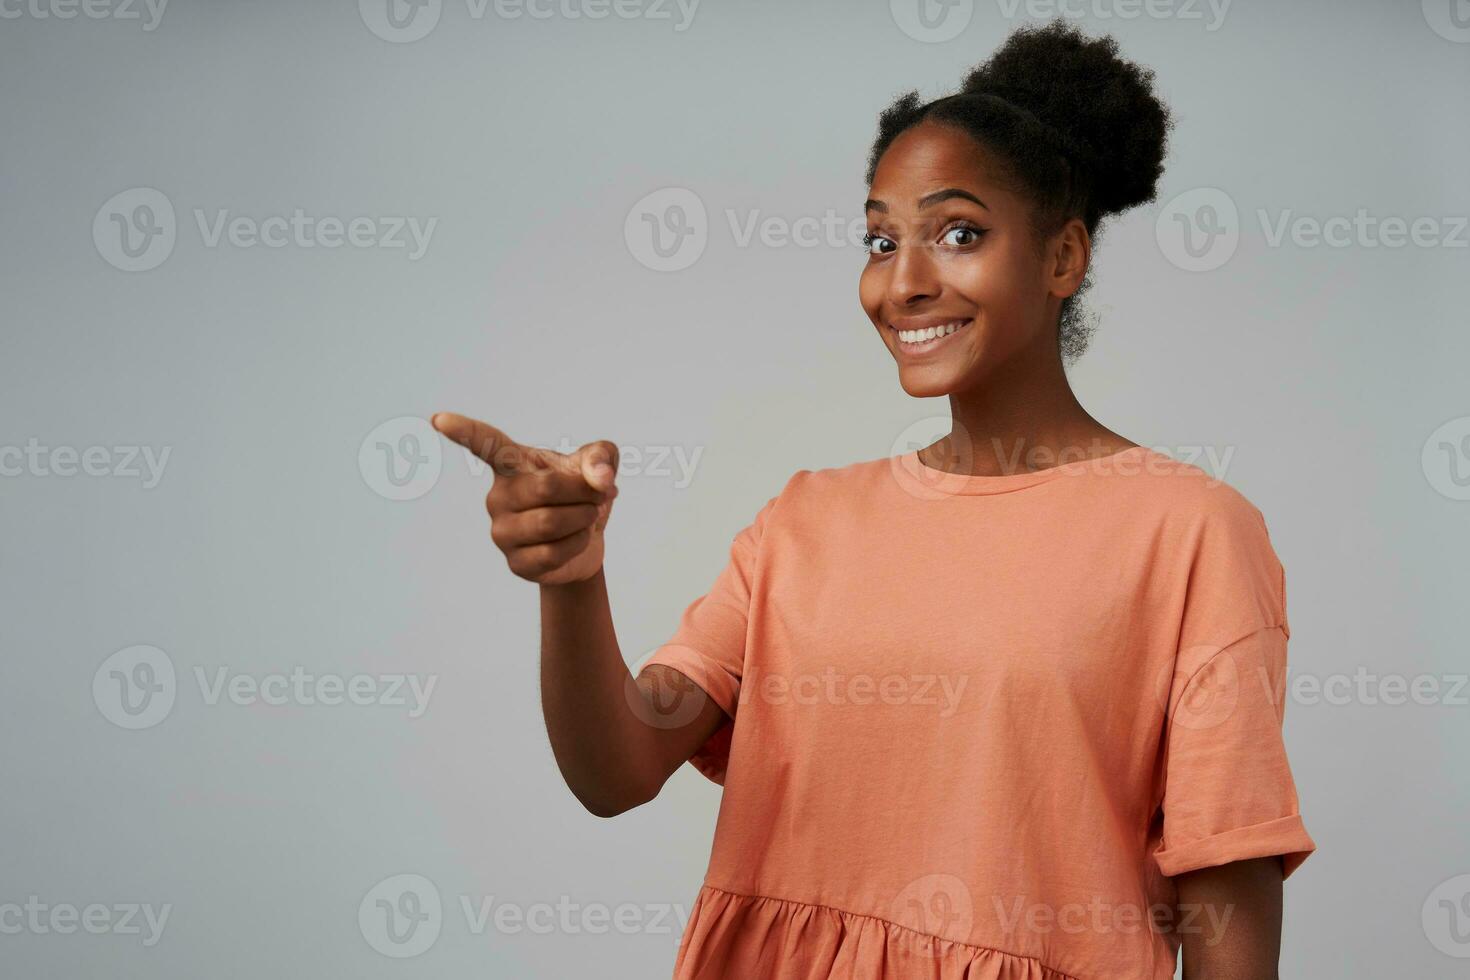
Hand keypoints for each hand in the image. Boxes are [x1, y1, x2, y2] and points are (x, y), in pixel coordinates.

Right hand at [431, 412, 617, 585]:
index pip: (485, 444)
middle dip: (584, 491)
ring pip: (550, 522)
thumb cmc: (582, 493)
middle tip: (598, 495)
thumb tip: (599, 478)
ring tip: (588, 516)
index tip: (439, 419)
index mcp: (512, 465)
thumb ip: (602, 457)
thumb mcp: (598, 466)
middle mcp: (498, 495)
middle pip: (545, 488)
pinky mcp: (515, 563)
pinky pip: (552, 553)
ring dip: (584, 518)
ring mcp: (502, 531)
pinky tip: (578, 539)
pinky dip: (579, 543)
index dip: (464, 431)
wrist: (587, 540)